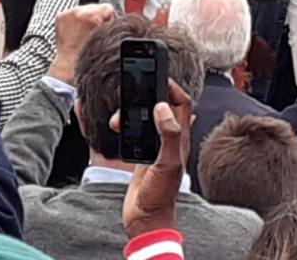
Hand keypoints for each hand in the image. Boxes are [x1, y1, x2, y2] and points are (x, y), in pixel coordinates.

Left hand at [48, 4, 115, 84]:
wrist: (69, 64)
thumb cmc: (86, 56)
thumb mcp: (106, 39)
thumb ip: (110, 24)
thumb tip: (110, 18)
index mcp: (91, 16)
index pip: (108, 8)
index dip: (108, 19)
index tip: (104, 29)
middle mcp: (78, 11)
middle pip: (95, 7)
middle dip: (96, 18)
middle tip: (93, 33)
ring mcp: (68, 14)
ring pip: (84, 9)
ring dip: (85, 19)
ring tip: (84, 34)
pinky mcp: (60, 16)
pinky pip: (73, 12)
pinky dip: (75, 20)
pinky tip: (76, 32)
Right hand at [115, 80, 192, 237]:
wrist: (145, 220)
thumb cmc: (160, 196)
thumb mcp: (167, 163)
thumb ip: (168, 135)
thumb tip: (163, 107)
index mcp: (179, 139)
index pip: (181, 104)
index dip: (172, 88)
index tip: (158, 77)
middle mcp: (168, 141)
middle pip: (162, 108)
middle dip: (149, 96)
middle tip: (134, 90)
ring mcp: (154, 148)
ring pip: (145, 120)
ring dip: (131, 113)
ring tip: (117, 118)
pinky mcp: (140, 156)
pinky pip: (133, 134)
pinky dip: (124, 126)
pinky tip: (114, 126)